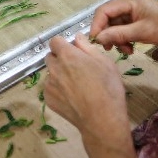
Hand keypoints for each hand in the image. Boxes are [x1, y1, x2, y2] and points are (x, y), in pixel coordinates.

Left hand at [44, 35, 138, 157]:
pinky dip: (58, 90)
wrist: (102, 120)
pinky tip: (73, 98)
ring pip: (50, 74)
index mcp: (67, 55)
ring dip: (59, 75)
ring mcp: (49, 85)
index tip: (72, 50)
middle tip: (75, 68)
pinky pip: (50, 89)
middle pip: (50, 57)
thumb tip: (77, 37)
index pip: (54, 41)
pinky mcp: (48, 100)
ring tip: (76, 86)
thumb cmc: (108, 89)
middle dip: (60, 59)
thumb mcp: (104, 62)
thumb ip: (87, 47)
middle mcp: (54, 68)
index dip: (63, 44)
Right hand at [88, 0, 157, 54]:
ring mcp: (133, 10)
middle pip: (108, 18)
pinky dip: (123, 38)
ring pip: (114, 25)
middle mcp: (128, 2)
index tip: (96, 42)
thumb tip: (98, 39)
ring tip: (126, 50)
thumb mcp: (141, 33)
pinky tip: (130, 48)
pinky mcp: (137, 18)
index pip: (104, 11)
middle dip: (108, 34)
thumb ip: (118, 35)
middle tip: (110, 49)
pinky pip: (123, 28)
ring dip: (117, 38)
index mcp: (129, 0)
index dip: (96, 26)